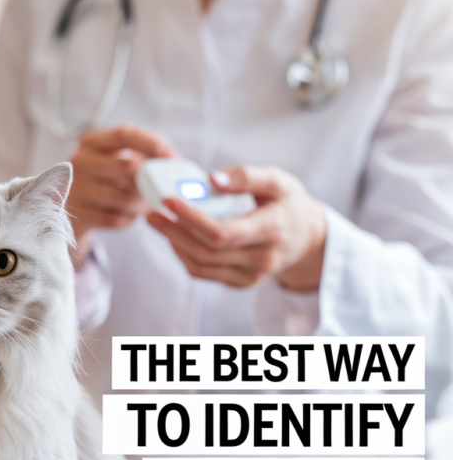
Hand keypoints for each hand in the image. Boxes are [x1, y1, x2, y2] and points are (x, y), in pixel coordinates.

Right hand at [67, 126, 176, 259]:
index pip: (125, 134)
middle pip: (127, 167)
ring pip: (124, 197)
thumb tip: (175, 164)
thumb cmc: (100, 181)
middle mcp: (80, 162)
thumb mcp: (111, 160)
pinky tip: (129, 215)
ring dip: (143, 203)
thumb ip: (139, 157)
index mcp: (92, 142)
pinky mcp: (78, 215)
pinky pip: (116, 219)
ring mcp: (76, 190)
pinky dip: (129, 218)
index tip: (173, 157)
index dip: (152, 144)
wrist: (64, 211)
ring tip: (147, 203)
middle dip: (151, 180)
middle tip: (164, 187)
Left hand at [146, 165, 326, 290]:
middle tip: (154, 210)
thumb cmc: (288, 204)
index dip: (191, 219)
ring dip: (175, 243)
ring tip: (160, 220)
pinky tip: (176, 236)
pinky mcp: (241, 282)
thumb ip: (247, 177)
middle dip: (174, 230)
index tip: (168, 200)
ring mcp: (251, 275)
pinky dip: (184, 255)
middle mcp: (262, 258)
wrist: (306, 238)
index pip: (222, 232)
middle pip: (206, 251)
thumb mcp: (277, 181)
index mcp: (272, 229)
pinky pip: (204, 273)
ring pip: (200, 265)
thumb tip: (211, 180)